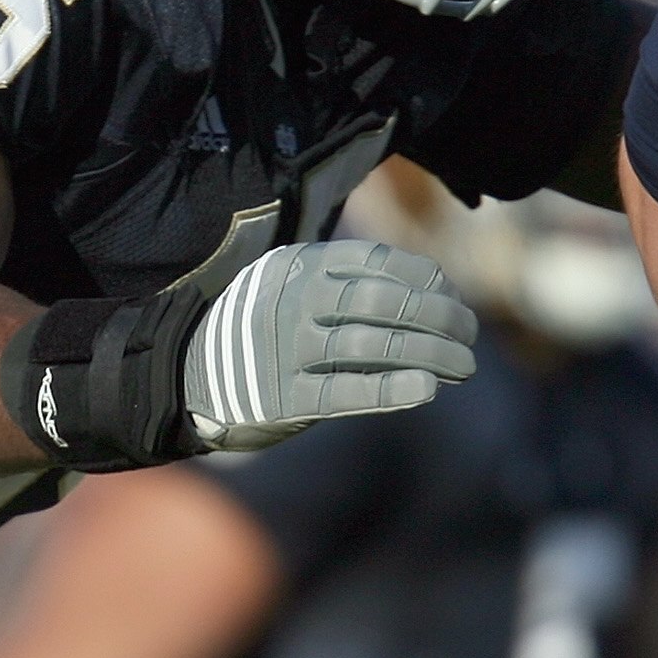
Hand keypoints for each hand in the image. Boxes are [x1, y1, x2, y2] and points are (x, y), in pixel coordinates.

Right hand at [184, 239, 475, 450]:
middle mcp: (292, 301)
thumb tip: (438, 292)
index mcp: (298, 265)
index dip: (424, 278)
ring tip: (463, 367)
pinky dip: (390, 389)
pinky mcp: (282, 397)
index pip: (376, 261)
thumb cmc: (263, 327)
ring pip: (374, 346)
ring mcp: (285, 349)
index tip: (452, 296)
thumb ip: (348, 281)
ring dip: (430, 355)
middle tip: (470, 335)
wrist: (187, 373)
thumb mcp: (292, 284)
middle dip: (439, 317)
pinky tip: (426, 389)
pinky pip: (345, 392)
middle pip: (383, 302)